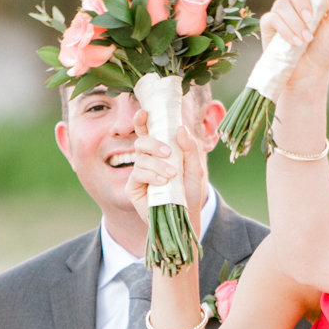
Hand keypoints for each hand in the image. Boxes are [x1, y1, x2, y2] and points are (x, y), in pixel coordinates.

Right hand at [127, 112, 205, 235]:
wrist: (186, 216)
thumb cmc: (190, 191)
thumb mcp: (195, 168)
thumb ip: (190, 148)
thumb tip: (180, 128)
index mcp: (160, 151)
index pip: (148, 131)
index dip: (142, 120)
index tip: (144, 113)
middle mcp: (147, 159)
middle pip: (141, 142)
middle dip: (153, 144)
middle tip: (168, 152)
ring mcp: (139, 172)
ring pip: (141, 159)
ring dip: (157, 164)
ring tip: (172, 175)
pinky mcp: (133, 187)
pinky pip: (138, 174)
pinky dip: (152, 175)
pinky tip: (163, 182)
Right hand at [260, 0, 328, 91]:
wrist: (310, 74)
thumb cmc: (325, 49)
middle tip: (310, 16)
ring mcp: (280, 11)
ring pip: (281, 3)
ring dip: (296, 22)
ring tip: (306, 38)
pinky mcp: (269, 25)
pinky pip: (273, 18)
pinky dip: (286, 30)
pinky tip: (295, 42)